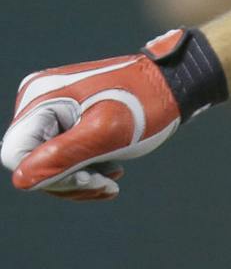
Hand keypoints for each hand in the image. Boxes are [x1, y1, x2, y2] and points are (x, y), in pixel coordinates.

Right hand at [3, 32, 198, 200]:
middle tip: (108, 186)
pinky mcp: (67, 114)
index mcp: (40, 100)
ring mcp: (51, 107)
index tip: (91, 179)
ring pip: (48, 159)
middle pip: (32, 160)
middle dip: (70, 180)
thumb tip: (22, 181)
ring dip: (80, 177)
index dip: (50, 177)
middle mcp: (37, 100)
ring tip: (113, 181)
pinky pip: (63, 150)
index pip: (18, 156)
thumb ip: (64, 156)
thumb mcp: (107, 134)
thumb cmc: (146, 104)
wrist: (174, 82)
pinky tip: (113, 170)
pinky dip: (86, 166)